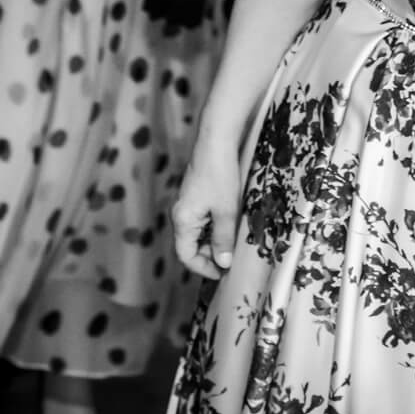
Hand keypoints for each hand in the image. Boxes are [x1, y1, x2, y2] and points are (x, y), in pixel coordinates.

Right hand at [170, 152, 242, 279]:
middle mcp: (180, 215)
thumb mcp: (226, 211)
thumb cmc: (219, 175)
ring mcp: (188, 205)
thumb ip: (223, 239)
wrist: (216, 141)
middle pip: (190, 246)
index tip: (224, 272)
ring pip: (198, 233)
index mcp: (182, 221)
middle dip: (210, 256)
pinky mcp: (196, 196)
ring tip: (234, 242)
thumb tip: (223, 264)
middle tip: (232, 259)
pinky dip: (214, 227)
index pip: (186, 256)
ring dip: (214, 241)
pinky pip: (202, 220)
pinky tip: (231, 224)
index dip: (204, 268)